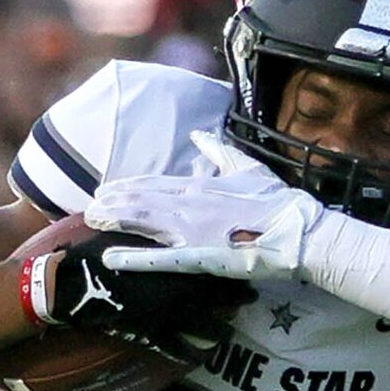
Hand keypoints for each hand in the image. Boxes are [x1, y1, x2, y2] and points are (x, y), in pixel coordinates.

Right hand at [43, 231, 252, 353]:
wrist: (67, 282)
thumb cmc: (91, 251)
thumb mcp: (123, 230)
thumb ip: (147, 227)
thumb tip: (159, 216)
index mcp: (172, 255)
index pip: (213, 256)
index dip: (233, 257)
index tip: (249, 258)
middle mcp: (176, 284)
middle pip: (218, 292)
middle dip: (236, 295)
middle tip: (251, 296)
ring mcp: (166, 311)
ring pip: (205, 324)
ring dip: (220, 329)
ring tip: (229, 333)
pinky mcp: (151, 331)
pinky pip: (176, 346)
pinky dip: (188, 352)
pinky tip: (198, 357)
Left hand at [86, 150, 298, 254]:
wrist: (300, 231)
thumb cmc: (280, 202)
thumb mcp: (247, 167)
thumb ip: (219, 151)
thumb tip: (200, 132)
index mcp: (200, 185)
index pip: (154, 183)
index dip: (128, 186)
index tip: (107, 188)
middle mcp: (190, 203)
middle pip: (141, 200)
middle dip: (113, 202)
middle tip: (89, 207)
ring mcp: (193, 229)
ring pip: (143, 221)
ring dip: (115, 220)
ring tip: (91, 221)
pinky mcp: (201, 256)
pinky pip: (160, 257)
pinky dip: (134, 257)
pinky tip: (111, 258)